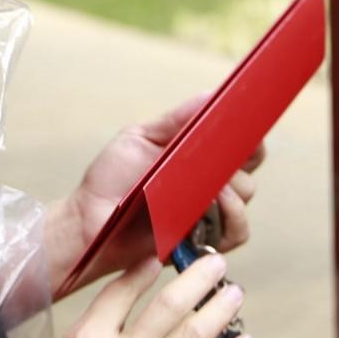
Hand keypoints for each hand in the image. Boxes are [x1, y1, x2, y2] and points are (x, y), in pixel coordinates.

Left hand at [48, 96, 265, 295]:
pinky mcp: (204, 243)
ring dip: (234, 185)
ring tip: (213, 182)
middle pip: (248, 167)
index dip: (249, 135)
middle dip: (241, 157)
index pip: (240, 146)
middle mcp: (210, 186)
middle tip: (224, 151)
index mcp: (199, 160)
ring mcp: (209, 215)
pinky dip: (233, 216)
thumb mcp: (140, 138)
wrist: (89, 219)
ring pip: (245, 196)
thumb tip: (214, 94)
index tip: (245, 125)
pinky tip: (212, 204)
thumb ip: (177, 120)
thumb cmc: (112, 178)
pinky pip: (237, 232)